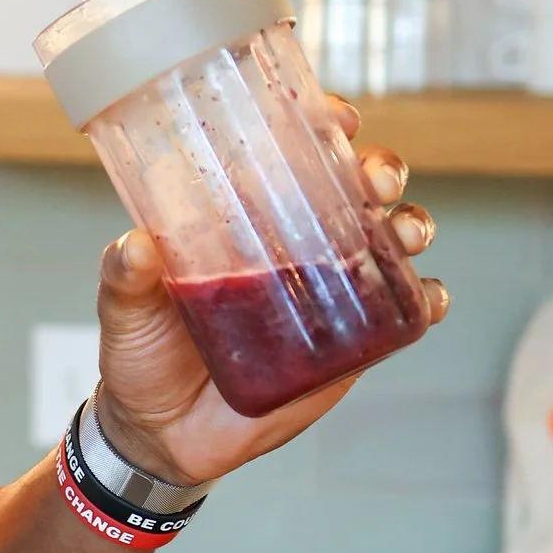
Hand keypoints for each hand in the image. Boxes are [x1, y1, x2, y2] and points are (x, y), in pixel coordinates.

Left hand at [91, 103, 447, 488]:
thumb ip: (127, 279)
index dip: (323, 124)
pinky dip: (427, 299)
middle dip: (379, 167)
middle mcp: (294, 243)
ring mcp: (328, 290)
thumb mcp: (124, 311)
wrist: (163, 435)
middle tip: (372, 177)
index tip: (335, 117)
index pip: (290, 152)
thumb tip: (137, 247)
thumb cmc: (141, 356)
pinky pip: (403, 313)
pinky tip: (428, 298)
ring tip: (403, 232)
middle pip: (355, 186)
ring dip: (410, 223)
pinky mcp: (350, 342)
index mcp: (242, 218)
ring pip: (389, 239)